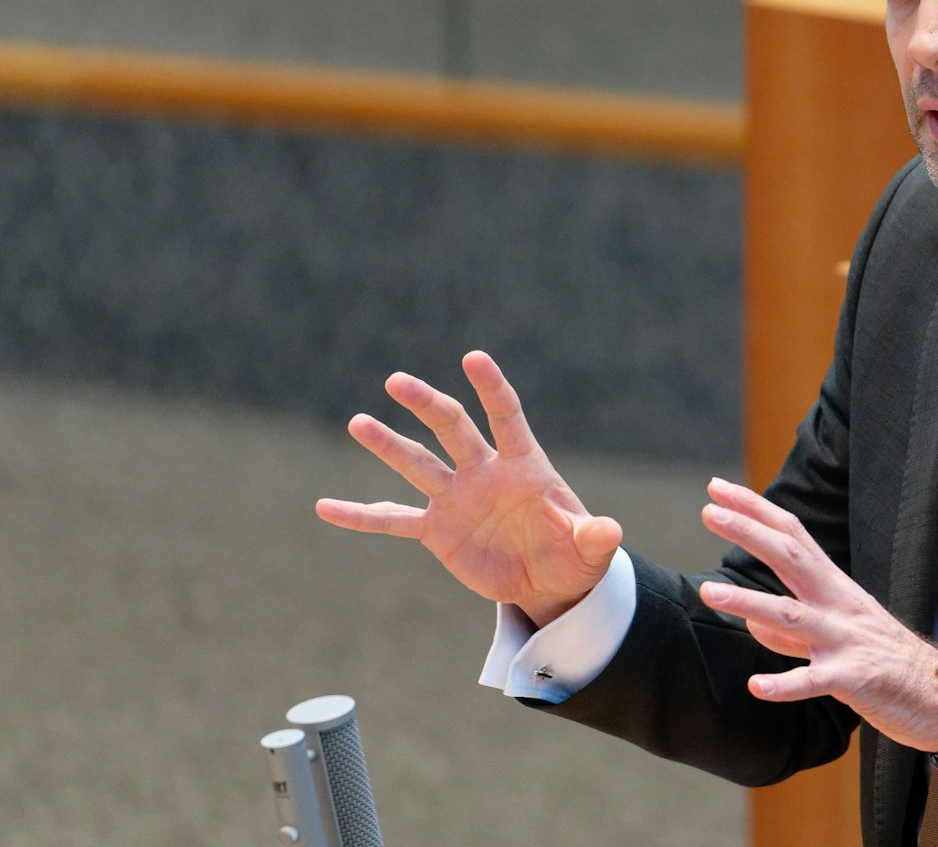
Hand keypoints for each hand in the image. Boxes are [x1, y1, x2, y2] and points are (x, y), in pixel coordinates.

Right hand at [315, 350, 621, 627]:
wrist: (548, 581)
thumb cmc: (574, 555)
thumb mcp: (589, 551)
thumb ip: (595, 537)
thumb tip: (611, 532)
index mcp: (524, 466)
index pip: (506, 416)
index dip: (493, 389)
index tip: (474, 358)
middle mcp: (484, 473)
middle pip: (453, 429)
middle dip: (427, 405)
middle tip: (396, 381)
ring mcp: (456, 499)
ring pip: (417, 464)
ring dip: (388, 445)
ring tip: (358, 422)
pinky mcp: (437, 531)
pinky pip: (392, 520)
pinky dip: (360, 516)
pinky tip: (325, 507)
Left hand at [695, 478, 937, 757]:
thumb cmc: (885, 661)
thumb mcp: (838, 632)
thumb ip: (792, 626)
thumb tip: (750, 621)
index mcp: (835, 587)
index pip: (792, 536)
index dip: (756, 510)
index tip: (717, 489)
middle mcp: (840, 604)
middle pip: (790, 558)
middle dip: (749, 533)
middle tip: (709, 512)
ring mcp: (847, 639)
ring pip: (793, 616)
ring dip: (749, 603)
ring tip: (709, 594)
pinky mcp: (856, 678)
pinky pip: (816, 680)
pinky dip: (786, 683)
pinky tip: (756, 686)